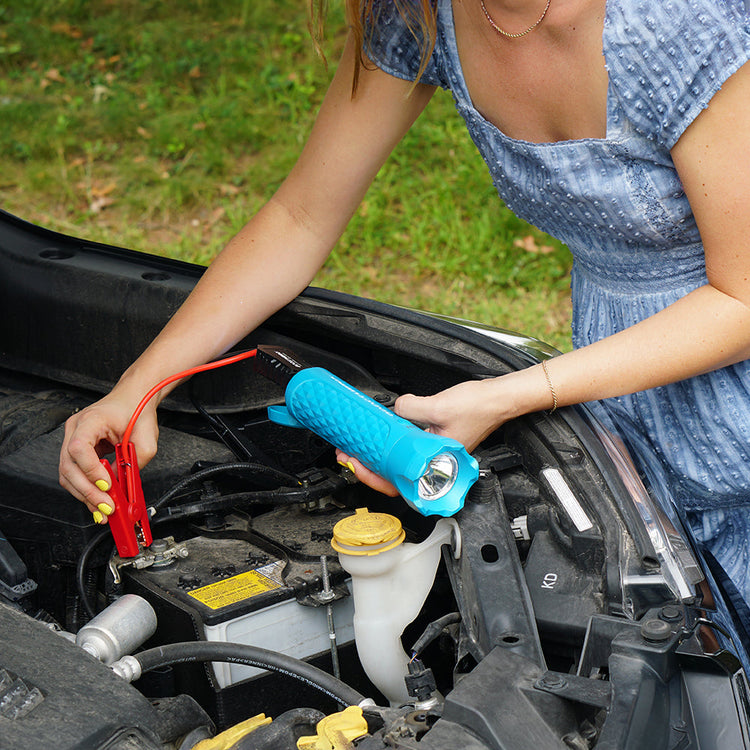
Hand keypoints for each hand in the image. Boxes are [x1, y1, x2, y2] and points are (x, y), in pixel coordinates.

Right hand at [59, 391, 157, 519]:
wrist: (135, 397)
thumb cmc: (138, 410)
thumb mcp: (146, 439)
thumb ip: (134, 463)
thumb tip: (120, 487)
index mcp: (91, 420)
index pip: (79, 448)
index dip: (90, 470)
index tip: (106, 485)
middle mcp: (76, 428)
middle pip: (69, 466)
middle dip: (87, 491)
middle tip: (106, 507)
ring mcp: (73, 438)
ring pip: (68, 474)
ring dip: (85, 494)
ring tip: (102, 510)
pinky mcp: (78, 449)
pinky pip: (75, 473)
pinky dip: (85, 489)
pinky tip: (97, 500)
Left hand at [336, 375, 526, 495]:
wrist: (500, 397)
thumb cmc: (480, 407)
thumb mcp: (437, 405)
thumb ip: (408, 408)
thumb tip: (392, 410)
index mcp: (439, 465)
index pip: (399, 483)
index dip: (373, 476)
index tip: (356, 464)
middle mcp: (438, 467)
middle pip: (397, 479)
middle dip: (369, 469)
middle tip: (348, 456)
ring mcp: (437, 458)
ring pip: (402, 467)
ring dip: (379, 459)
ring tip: (358, 450)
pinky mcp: (437, 446)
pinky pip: (410, 454)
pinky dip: (393, 450)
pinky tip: (381, 441)